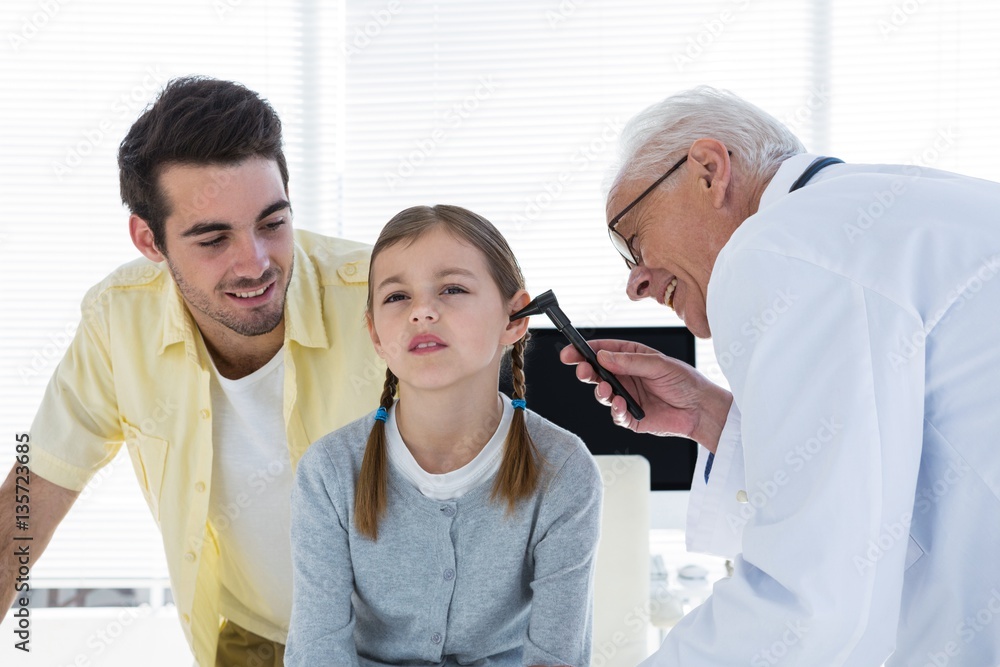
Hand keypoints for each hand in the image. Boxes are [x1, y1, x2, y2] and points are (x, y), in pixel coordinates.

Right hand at [560, 339, 732, 452]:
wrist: (701, 409)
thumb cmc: (684, 381)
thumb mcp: (659, 364)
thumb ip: (630, 361)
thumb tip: (603, 357)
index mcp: (631, 358)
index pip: (602, 351)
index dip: (585, 351)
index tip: (571, 352)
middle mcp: (626, 377)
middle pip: (596, 373)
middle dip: (585, 371)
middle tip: (581, 371)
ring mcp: (627, 397)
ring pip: (602, 394)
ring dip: (600, 391)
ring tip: (606, 390)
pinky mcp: (631, 418)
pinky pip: (616, 415)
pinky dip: (615, 410)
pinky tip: (620, 405)